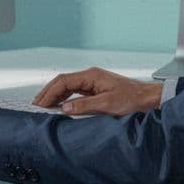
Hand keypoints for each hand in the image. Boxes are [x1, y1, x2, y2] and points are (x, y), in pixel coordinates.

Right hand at [32, 67, 161, 115]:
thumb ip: (84, 105)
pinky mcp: (95, 89)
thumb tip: (65, 107)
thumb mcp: (107, 104)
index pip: (63, 81)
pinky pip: (74, 91)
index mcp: (91, 76)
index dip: (49, 92)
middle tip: (36, 105)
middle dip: (48, 93)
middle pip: (62, 82)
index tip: (40, 103)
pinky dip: (64, 98)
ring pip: (67, 86)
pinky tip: (59, 106)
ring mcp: (92, 82)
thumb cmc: (131, 99)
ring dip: (55, 95)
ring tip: (44, 106)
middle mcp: (90, 76)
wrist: (147, 98)